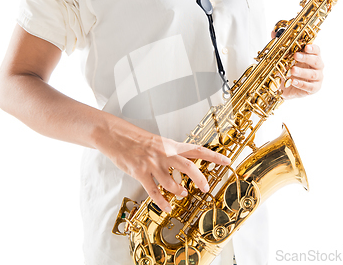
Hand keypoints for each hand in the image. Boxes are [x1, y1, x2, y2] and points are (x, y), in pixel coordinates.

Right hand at [95, 118, 229, 212]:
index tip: (227, 161)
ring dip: (178, 191)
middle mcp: (164, 154)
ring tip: (181, 194)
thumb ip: (172, 153)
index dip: (213, 156)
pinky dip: (162, 202)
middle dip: (200, 178)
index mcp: (171, 145)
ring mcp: (152, 164)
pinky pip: (154, 192)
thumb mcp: (159, 142)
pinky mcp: (140, 173)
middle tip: (206, 187)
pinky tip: (167, 207)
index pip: (197, 149)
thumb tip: (184, 165)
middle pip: (188, 166)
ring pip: (171, 183)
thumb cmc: (137, 139)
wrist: (116, 135)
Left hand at [271, 31, 324, 99]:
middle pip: (317, 61)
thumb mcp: (281, 57)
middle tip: (296, 56)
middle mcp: (316, 66)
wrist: (283, 87)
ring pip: (313, 74)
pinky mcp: (314, 88)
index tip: (306, 46)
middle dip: (306, 58)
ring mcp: (317, 78)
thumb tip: (273, 32)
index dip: (313, 48)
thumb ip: (279, 44)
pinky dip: (302, 84)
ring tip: (292, 70)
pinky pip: (310, 87)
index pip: (316, 50)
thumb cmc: (286, 69)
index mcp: (311, 56)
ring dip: (302, 72)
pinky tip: (293, 82)